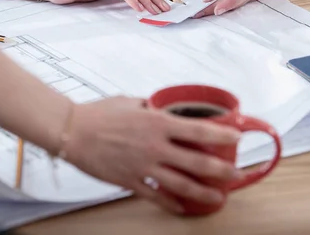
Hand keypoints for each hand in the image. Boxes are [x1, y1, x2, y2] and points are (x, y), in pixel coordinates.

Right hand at [62, 97, 241, 213]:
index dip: (222, 135)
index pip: (199, 130)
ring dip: (203, 192)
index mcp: (157, 123)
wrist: (72, 131)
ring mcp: (143, 166)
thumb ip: (151, 107)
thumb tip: (162, 109)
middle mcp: (155, 146)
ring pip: (181, 184)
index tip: (237, 138)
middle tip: (234, 173)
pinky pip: (156, 195)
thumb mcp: (131, 101)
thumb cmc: (99, 114)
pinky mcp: (130, 181)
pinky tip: (181, 207)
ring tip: (217, 196)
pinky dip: (171, 203)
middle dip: (221, 170)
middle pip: (197, 162)